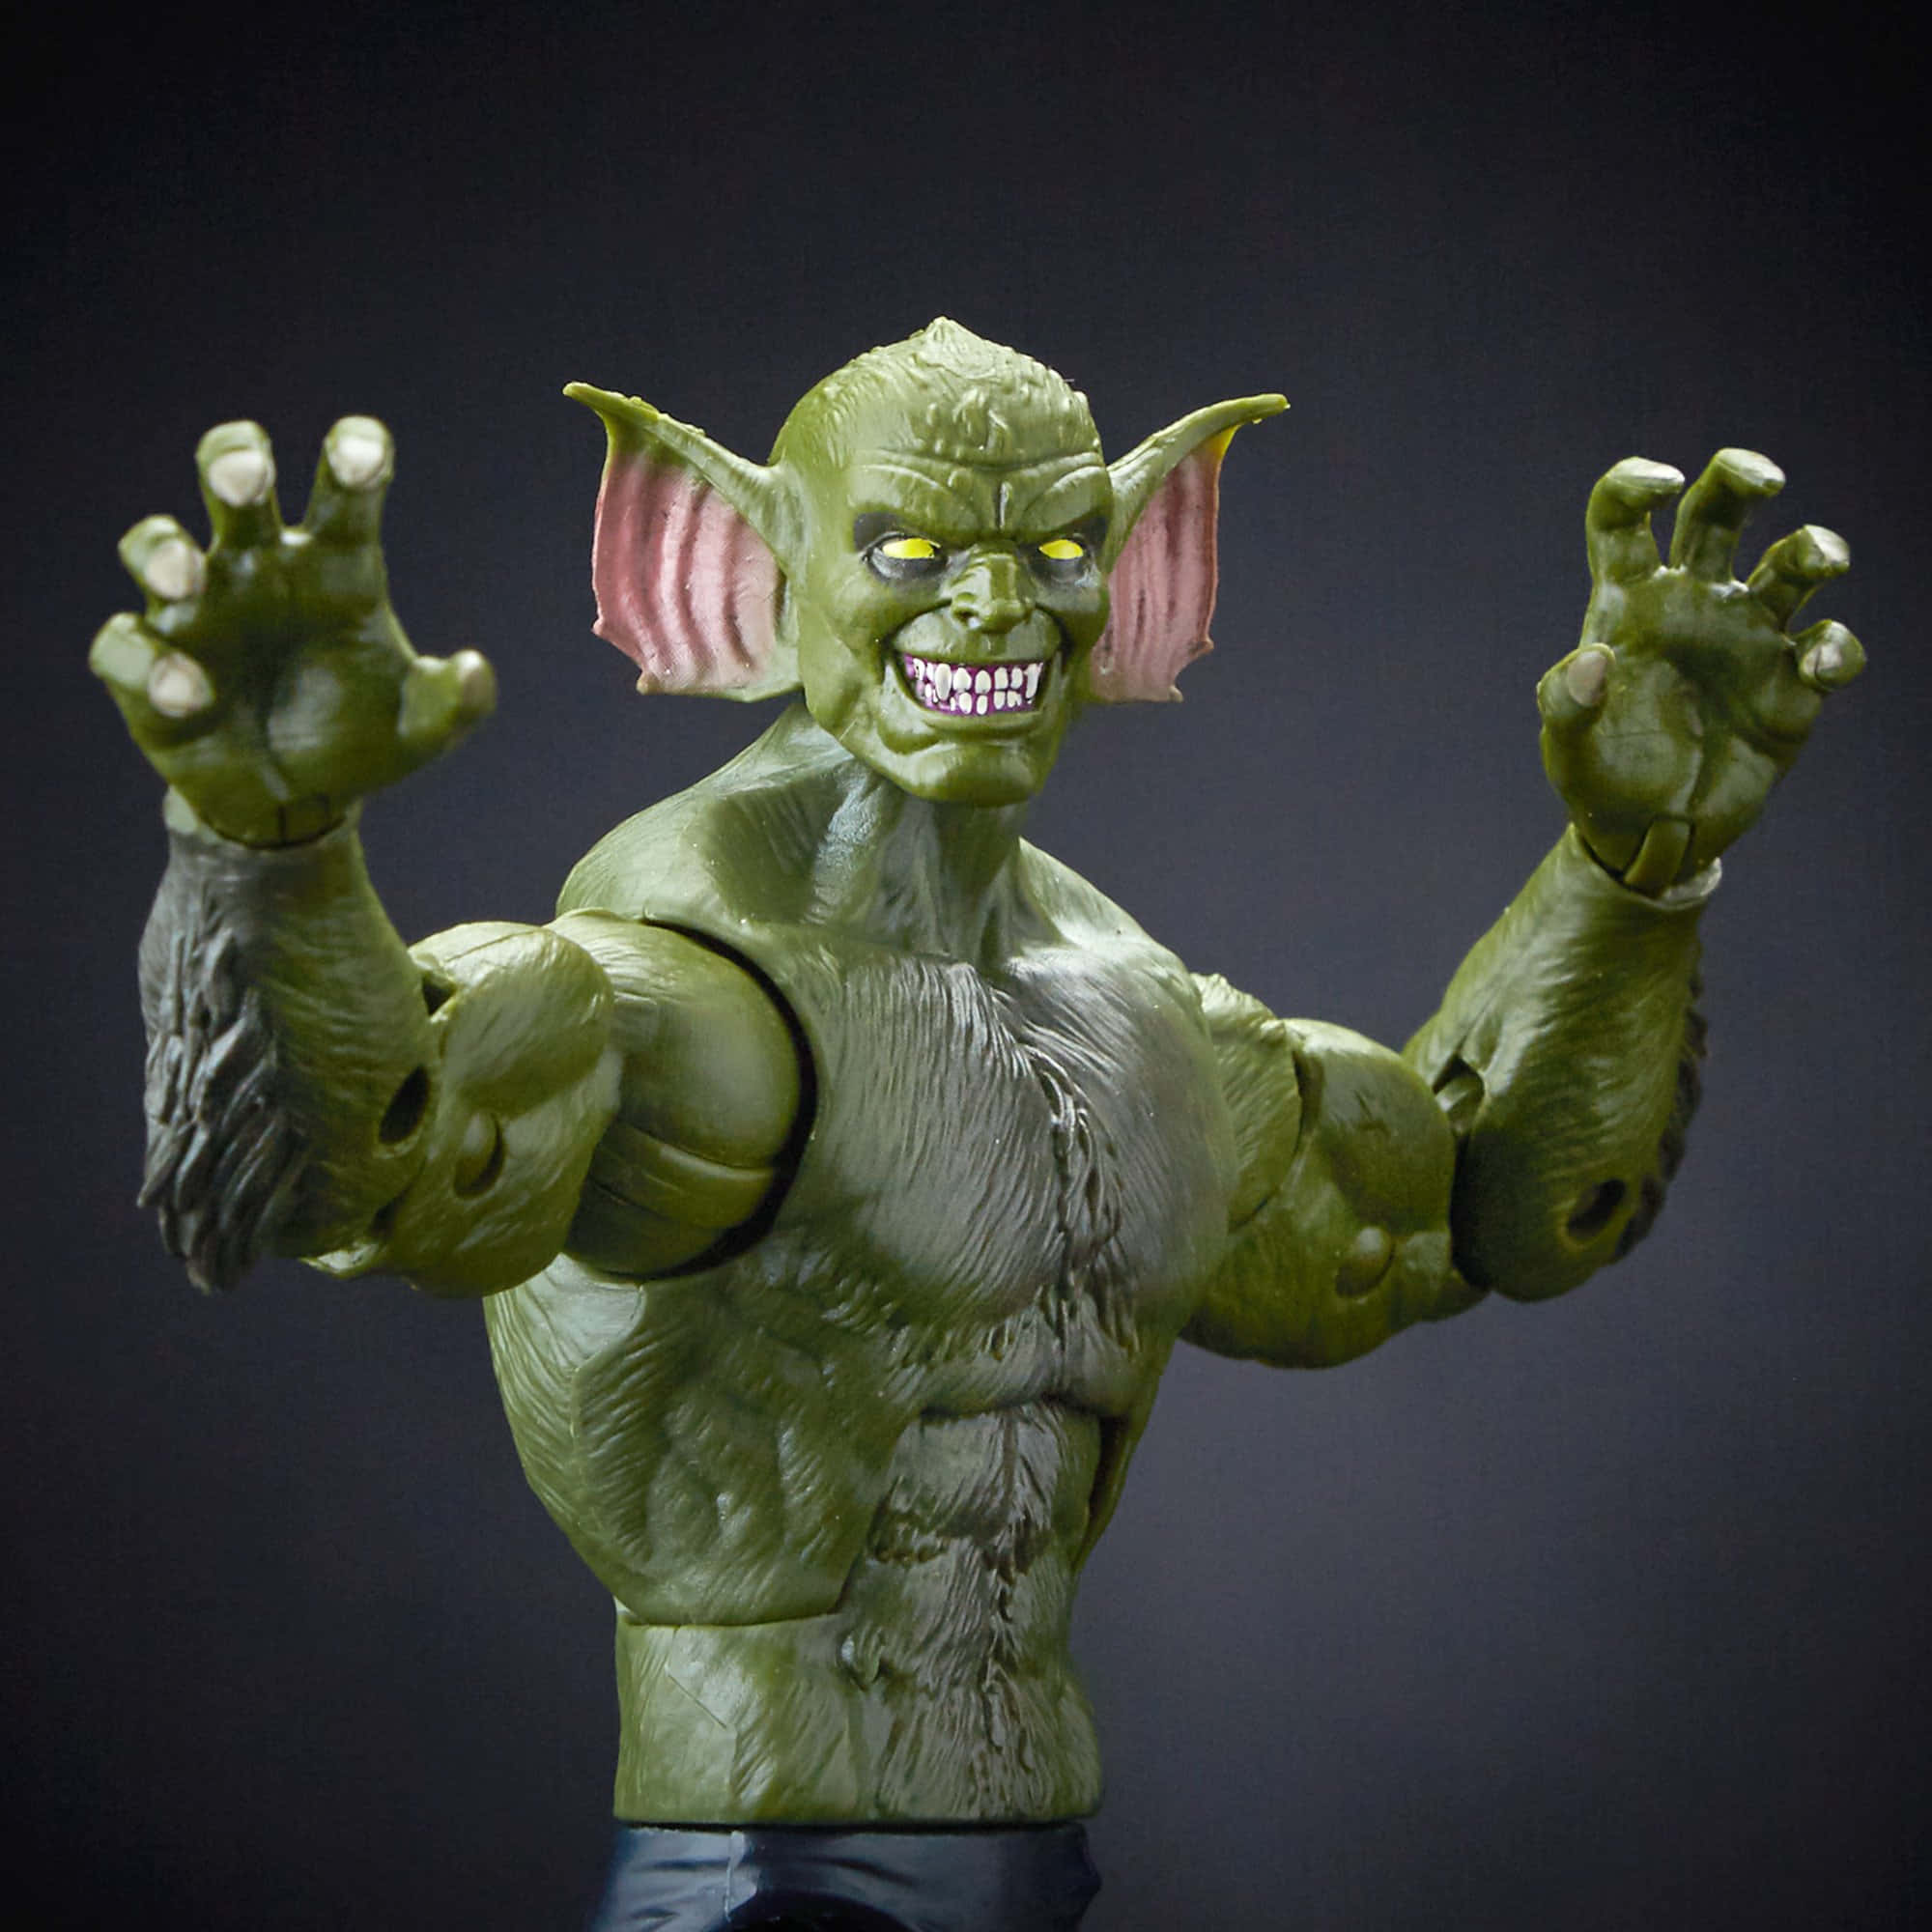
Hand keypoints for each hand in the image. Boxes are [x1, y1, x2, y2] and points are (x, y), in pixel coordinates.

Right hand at [91, 417, 493, 844]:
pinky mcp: (148, 671)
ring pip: (156, 544)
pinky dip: (147, 665)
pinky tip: (189, 696)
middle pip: (235, 479)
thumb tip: (476, 673)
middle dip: (234, 462)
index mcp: (335, 565)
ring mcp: (196, 612)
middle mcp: (259, 569)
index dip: (351, 456)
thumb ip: (454, 701)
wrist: (301, 804)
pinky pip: (125, 647)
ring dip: (163, 552)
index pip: (344, 491)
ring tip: (185, 582)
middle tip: (245, 477)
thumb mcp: (421, 728)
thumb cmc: (361, 739)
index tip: (357, 453)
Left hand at [1538, 450, 1863, 893]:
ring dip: (1814, 549)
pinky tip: (1821, 668)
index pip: (1624, 521)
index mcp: (1627, 603)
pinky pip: (1830, 647)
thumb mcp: (1565, 751)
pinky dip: (1837, 649)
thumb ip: (1567, 705)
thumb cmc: (1597, 781)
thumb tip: (1592, 659)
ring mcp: (1747, 638)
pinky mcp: (1792, 686)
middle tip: (1765, 482)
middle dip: (1741, 478)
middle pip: (1719, 513)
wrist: (1647, 837)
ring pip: (1791, 565)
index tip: (1661, 483)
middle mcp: (1692, 604)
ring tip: (1820, 563)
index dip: (1637, 485)